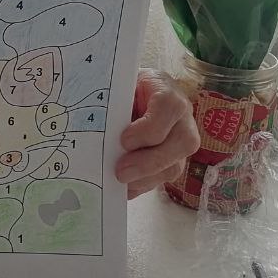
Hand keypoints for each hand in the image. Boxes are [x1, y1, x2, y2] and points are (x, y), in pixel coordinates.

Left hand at [115, 69, 198, 199]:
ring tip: (121, 183)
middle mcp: (182, 117)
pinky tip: (125, 189)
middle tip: (120, 172)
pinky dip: (143, 186)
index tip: (124, 140)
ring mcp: (181, 141)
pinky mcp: (173, 161)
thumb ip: (113, 104)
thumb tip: (95, 126)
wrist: (132, 97)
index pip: (169, 107)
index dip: (149, 127)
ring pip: (175, 165)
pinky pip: (164, 179)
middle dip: (149, 161)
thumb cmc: (124, 90)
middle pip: (182, 142)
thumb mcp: (119, 88)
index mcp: (167, 91)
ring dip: (146, 178)